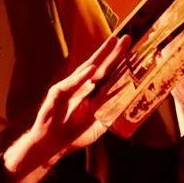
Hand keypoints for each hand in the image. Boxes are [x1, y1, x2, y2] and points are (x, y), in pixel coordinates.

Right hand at [0, 30, 131, 182]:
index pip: (108, 74)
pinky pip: (72, 85)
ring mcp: (69, 87)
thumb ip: (110, 112)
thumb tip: (128, 104)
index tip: (133, 51)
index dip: (120, 63)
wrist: (50, 144)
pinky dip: (81, 77)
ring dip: (100, 55)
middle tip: (127, 38)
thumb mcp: (97, 124)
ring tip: (112, 42)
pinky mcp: (58, 93)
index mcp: (91, 92)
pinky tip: (92, 69)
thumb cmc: (72, 134)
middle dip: (113, 52)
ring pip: (87, 69)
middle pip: (101, 66)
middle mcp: (81, 86)